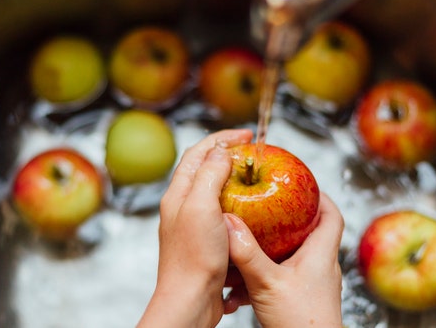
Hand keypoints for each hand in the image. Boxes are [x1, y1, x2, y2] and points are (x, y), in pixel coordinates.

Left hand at [138, 129, 252, 327]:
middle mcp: (183, 207)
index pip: (198, 153)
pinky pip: (224, 216)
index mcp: (179, 194)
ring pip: (215, 193)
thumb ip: (209, 175)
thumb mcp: (201, 207)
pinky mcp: (206, 244)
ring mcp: (195, 226)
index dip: (221, 138)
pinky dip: (239, 207)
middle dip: (228, 155)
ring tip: (256, 178)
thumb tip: (220, 151)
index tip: (246, 135)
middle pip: (205, 169)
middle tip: (253, 152)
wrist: (189, 301)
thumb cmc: (193, 257)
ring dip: (235, 181)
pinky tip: (254, 213)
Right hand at [224, 192, 343, 326]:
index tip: (302, 184)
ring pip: (290, 257)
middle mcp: (320, 267)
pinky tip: (238, 288)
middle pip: (308, 232)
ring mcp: (311, 285)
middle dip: (286, 220)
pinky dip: (261, 277)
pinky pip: (280, 279)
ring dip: (269, 251)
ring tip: (246, 244)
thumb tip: (229, 223)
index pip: (332, 215)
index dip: (319, 196)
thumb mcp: (268, 283)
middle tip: (265, 209)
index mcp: (321, 255)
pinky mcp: (299, 301)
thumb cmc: (302, 323)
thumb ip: (247, 253)